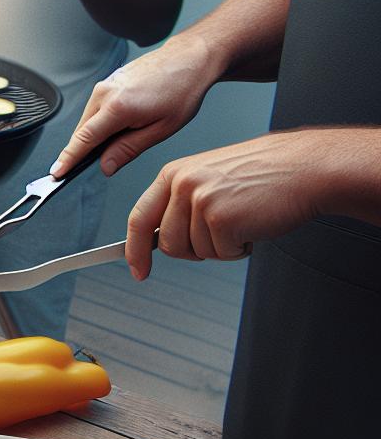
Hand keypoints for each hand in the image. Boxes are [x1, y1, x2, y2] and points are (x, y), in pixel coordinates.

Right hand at [49, 35, 220, 178]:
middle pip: (83, 130)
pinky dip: (102, 119)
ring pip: (89, 118)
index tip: (57, 172)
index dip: (68, 158)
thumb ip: (128, 149)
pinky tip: (126, 121)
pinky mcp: (108, 80)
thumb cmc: (182, 91)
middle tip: (103, 161)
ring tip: (129, 133)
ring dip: (97, 133)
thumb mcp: (161, 129)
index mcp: (118, 107)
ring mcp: (105, 84)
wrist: (188, 60)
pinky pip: (96, 106)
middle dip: (85, 149)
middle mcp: (105, 93)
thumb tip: (106, 166)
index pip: (84, 139)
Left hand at [123, 130, 349, 278]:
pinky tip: (253, 224)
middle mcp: (181, 185)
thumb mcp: (208, 178)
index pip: (140, 218)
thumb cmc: (263, 175)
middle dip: (193, 251)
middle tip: (221, 235)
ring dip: (221, 247)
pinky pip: (222, 253)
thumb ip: (180, 203)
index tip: (137, 270)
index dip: (134, 249)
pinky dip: (240, 248)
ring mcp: (200, 201)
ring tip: (242, 220)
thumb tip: (160, 239)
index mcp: (173, 174)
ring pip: (196, 251)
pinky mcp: (221, 219)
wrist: (303, 168)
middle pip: (168, 244)